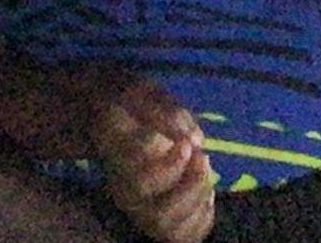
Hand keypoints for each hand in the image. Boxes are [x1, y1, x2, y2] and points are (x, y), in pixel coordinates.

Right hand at [89, 73, 213, 242]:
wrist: (123, 121)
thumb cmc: (135, 105)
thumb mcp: (146, 93)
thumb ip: (169, 111)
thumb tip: (197, 139)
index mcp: (115, 162)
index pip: (139, 179)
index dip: (170, 169)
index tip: (189, 144)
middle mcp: (122, 191)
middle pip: (155, 213)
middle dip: (189, 187)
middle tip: (202, 157)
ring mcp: (138, 208)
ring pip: (167, 227)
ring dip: (197, 199)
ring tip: (205, 170)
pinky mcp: (156, 220)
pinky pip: (183, 236)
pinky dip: (204, 216)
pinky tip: (204, 190)